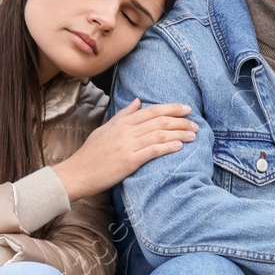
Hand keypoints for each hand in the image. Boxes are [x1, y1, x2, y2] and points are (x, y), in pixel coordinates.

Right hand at [53, 98, 197, 199]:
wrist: (78, 173)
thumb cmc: (92, 153)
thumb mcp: (106, 128)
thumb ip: (123, 115)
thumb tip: (138, 101)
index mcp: (122, 122)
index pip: (151, 111)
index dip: (171, 108)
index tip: (186, 109)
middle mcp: (126, 130)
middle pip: (159, 121)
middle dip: (180, 121)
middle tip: (195, 124)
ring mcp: (127, 145)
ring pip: (159, 134)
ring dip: (179, 134)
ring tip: (193, 136)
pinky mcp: (129, 161)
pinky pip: (152, 151)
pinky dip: (167, 147)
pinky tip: (179, 146)